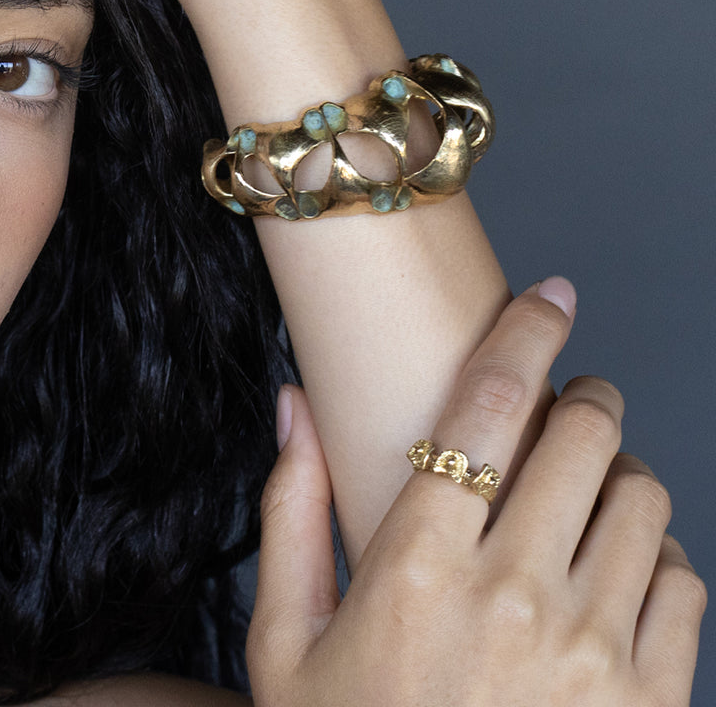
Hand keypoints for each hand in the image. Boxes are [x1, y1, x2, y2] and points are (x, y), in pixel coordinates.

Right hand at [248, 280, 705, 705]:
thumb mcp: (285, 641)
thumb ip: (289, 510)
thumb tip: (292, 402)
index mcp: (417, 566)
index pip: (489, 406)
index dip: (525, 332)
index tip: (549, 294)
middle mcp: (514, 596)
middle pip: (584, 434)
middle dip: (585, 395)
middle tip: (571, 403)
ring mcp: (594, 655)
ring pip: (645, 498)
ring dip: (620, 475)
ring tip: (586, 496)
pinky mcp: (652, 705)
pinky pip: (687, 583)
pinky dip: (658, 559)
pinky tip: (614, 579)